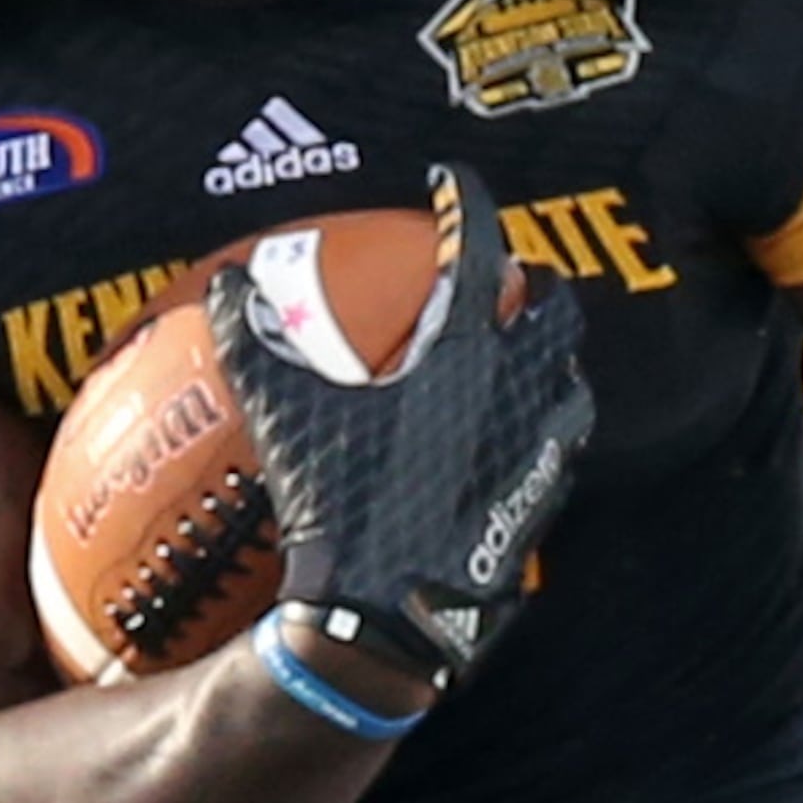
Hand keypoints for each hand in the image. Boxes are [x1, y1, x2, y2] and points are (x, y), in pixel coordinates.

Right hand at [216, 170, 590, 690]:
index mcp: (466, 354)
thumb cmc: (339, 508)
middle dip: (540, 287)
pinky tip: (515, 445)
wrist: (385, 619)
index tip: (452, 183)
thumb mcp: (285, 416)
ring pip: (574, 388)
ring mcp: (539, 456)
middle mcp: (519, 394)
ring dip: (554, 364)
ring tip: (527, 362)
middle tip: (513, 281)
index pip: (481, 248)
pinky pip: (560, 457)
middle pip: (558, 315)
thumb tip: (229, 285)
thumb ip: (256, 340)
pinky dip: (543, 434)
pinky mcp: (539, 511)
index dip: (467, 202)